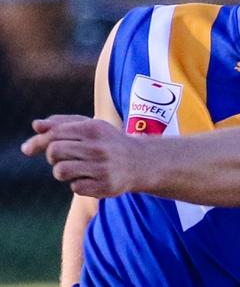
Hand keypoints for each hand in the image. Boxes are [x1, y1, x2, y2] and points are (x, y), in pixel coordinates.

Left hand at [21, 115, 138, 197]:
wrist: (141, 161)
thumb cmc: (109, 141)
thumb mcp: (90, 127)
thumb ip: (62, 123)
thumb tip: (36, 126)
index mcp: (93, 129)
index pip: (54, 134)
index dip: (38, 142)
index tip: (28, 149)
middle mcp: (98, 148)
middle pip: (53, 152)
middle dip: (52, 156)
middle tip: (63, 156)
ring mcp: (102, 168)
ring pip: (60, 171)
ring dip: (63, 170)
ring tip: (76, 167)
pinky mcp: (104, 186)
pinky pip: (75, 187)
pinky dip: (78, 183)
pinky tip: (91, 178)